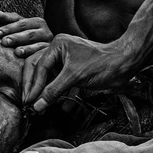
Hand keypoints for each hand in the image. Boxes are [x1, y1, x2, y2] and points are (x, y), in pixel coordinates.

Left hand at [0, 10, 52, 57]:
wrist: (46, 52)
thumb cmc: (26, 37)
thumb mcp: (19, 26)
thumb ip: (8, 19)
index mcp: (37, 22)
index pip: (21, 23)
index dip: (9, 27)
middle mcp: (45, 31)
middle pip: (29, 34)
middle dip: (16, 38)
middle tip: (4, 42)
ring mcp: (48, 44)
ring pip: (36, 45)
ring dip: (26, 48)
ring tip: (16, 52)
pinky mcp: (50, 55)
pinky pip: (41, 55)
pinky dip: (34, 57)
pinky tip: (27, 60)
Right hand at [23, 35, 140, 112]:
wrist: (124, 65)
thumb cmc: (102, 64)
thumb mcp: (74, 77)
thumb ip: (54, 91)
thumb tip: (37, 105)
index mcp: (58, 45)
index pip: (39, 67)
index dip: (33, 86)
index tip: (29, 101)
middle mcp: (59, 50)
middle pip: (39, 70)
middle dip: (35, 88)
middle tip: (28, 103)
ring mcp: (66, 60)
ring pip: (49, 78)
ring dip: (45, 93)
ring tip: (39, 107)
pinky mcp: (73, 71)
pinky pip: (60, 83)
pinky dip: (58, 94)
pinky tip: (55, 105)